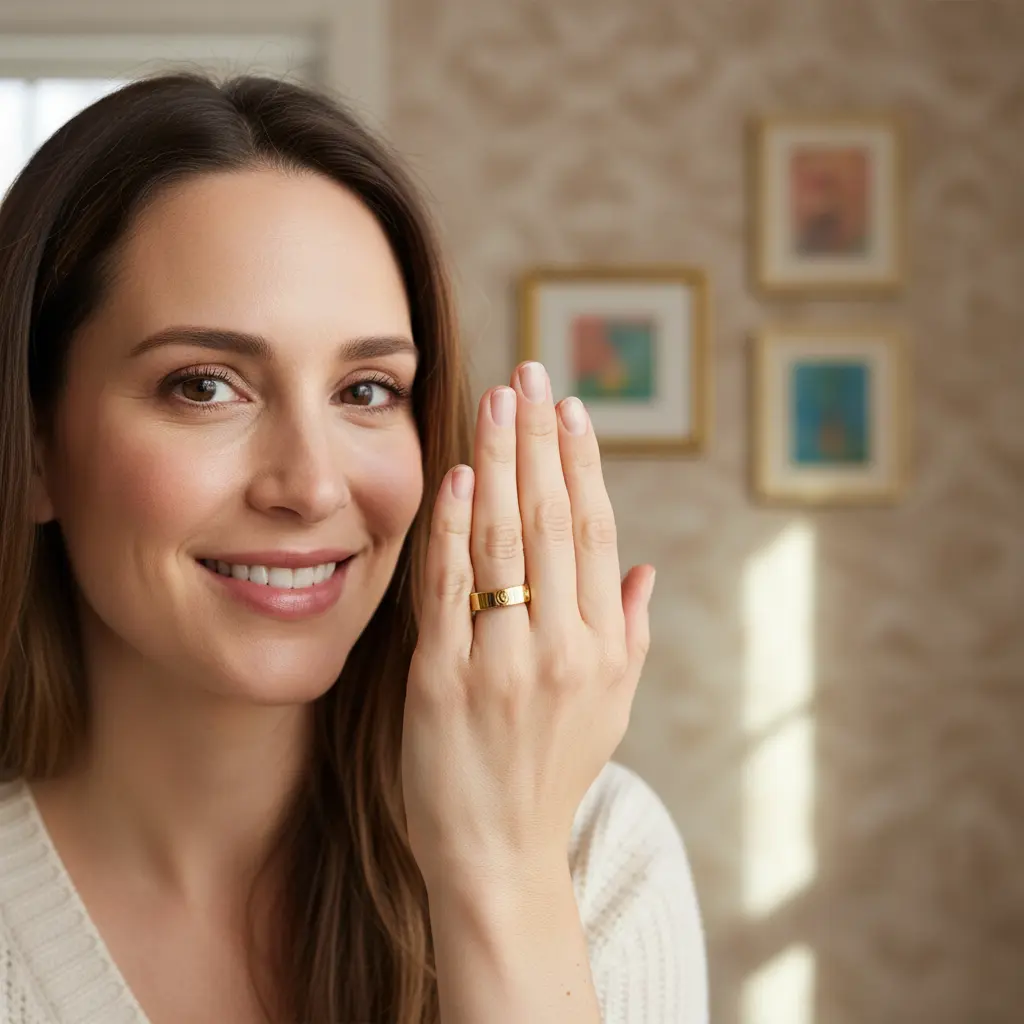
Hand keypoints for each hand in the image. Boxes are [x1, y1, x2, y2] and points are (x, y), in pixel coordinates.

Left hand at [402, 360, 655, 891]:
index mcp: (603, 648)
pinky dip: (455, 529)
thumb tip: (646, 568)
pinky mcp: (441, 679)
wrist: (498, 856)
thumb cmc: (552, 773)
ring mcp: (500, 662)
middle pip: (553, 521)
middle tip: (532, 372)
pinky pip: (449, 589)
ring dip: (502, 463)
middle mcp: (560, 647)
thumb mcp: (612, 707)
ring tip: (499, 400)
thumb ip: (631, 632)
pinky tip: (460, 476)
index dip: (584, 464)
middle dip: (541, 439)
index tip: (571, 408)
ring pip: (505, 542)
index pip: (596, 533)